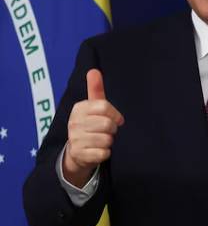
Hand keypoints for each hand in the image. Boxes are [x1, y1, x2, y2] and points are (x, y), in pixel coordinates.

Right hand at [63, 69, 123, 187]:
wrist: (77, 152)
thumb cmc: (90, 124)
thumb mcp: (93, 107)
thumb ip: (95, 89)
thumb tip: (93, 70)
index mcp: (79, 109)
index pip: (104, 106)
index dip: (115, 114)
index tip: (116, 119)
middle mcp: (74, 123)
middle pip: (108, 124)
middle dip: (112, 129)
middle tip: (106, 131)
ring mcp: (75, 140)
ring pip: (107, 140)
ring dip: (109, 141)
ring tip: (100, 140)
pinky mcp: (80, 155)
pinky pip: (104, 153)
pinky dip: (105, 153)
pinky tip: (98, 150)